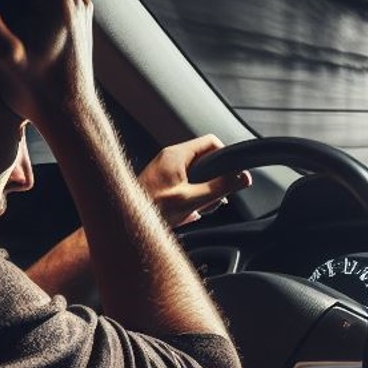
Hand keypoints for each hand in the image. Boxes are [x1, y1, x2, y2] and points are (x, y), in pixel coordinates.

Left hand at [138, 135, 252, 226]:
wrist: (124, 225)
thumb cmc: (151, 209)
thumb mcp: (192, 199)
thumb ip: (220, 187)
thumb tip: (244, 178)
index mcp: (176, 155)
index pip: (211, 142)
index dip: (226, 158)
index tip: (231, 176)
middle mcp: (170, 158)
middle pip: (205, 160)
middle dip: (215, 180)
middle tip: (214, 199)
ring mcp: (165, 170)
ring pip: (196, 174)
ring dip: (203, 192)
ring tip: (199, 209)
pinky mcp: (162, 183)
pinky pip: (185, 184)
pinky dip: (192, 197)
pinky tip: (189, 213)